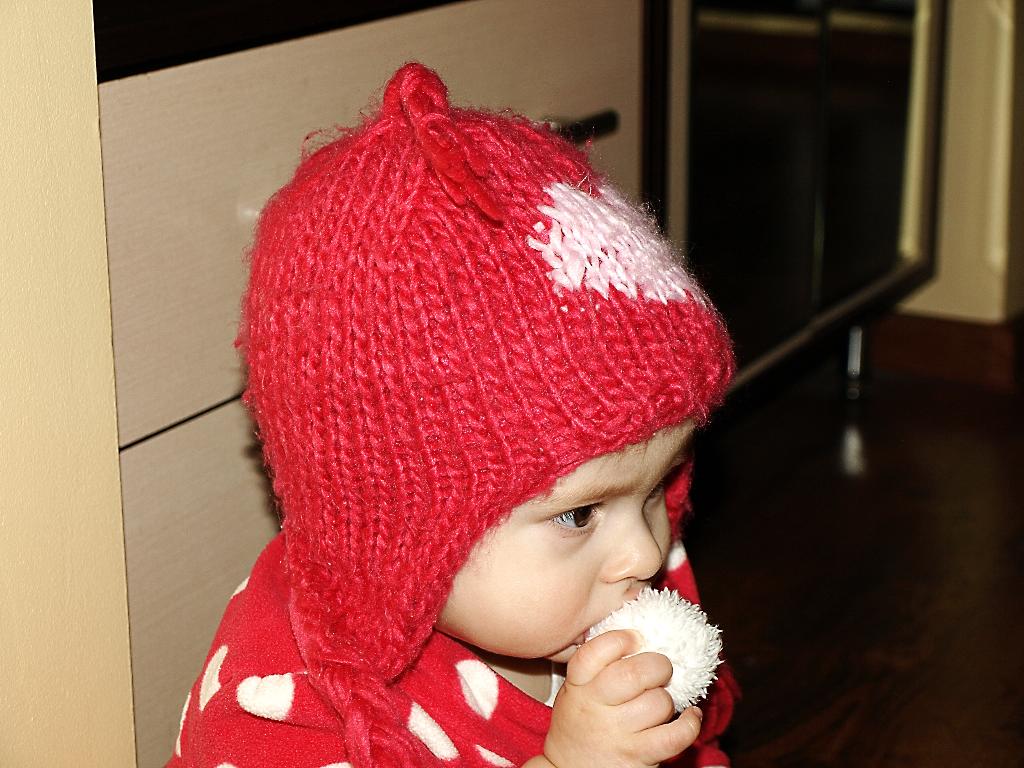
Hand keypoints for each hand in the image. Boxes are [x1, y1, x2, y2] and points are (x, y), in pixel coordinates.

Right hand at [540, 630, 701, 767]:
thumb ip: (597, 667)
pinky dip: (691, 723)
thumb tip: (639, 636)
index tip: (636, 638)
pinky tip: (691, 716)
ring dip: (667, 699)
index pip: (595, 652)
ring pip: (659, 703)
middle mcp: (595, 708)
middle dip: (658, 665)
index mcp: (578, 686)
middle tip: (660, 668)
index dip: (621, 639)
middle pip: (634, 674)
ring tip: (660, 703)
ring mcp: (617, 734)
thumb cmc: (580, 724)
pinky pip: (676, 735)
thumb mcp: (575, 691)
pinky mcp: (638, 756)